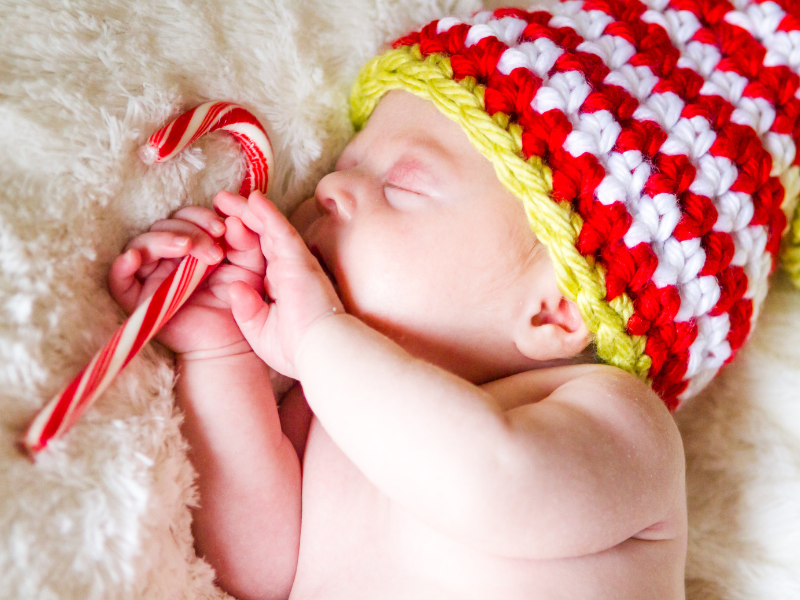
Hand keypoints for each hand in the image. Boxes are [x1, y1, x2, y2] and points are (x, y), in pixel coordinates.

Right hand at [108, 203, 265, 357]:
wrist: (228, 341)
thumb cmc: (236, 301)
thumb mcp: (249, 268)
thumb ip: (247, 243)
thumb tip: (234, 221)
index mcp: (192, 243)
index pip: (188, 217)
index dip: (202, 217)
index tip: (223, 228)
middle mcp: (167, 256)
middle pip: (164, 226)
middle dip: (189, 230)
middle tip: (213, 250)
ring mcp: (150, 276)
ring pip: (141, 244)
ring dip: (163, 240)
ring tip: (186, 248)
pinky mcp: (137, 300)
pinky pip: (119, 280)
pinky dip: (123, 266)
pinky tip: (135, 259)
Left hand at [216, 190, 343, 377]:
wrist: (320, 353)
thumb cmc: (297, 349)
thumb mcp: (261, 331)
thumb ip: (247, 309)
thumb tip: (235, 286)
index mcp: (280, 285)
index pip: (259, 255)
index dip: (241, 238)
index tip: (221, 228)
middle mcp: (288, 270)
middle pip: (262, 236)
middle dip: (241, 217)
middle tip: (219, 201)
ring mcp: (295, 263)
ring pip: (269, 228)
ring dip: (249, 210)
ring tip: (225, 195)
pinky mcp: (299, 261)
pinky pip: (280, 231)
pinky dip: (267, 214)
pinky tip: (252, 199)